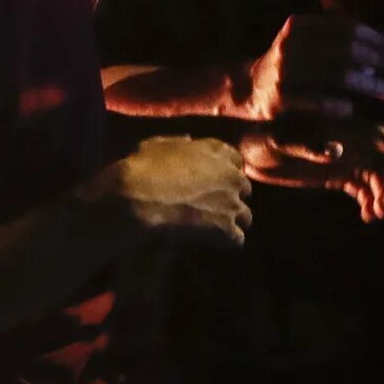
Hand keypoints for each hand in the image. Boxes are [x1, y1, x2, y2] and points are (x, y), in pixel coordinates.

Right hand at [101, 136, 251, 244]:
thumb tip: (188, 141)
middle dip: (232, 195)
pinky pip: (237, 239)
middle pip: (244, 188)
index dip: (225, 169)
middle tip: (214, 203)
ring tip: (215, 227)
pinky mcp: (225, 228)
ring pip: (245, 215)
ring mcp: (231, 203)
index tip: (215, 177)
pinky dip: (226, 241)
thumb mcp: (156, 145)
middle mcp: (231, 176)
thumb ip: (177, 143)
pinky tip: (212, 242)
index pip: (235, 159)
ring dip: (232, 220)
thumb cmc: (143, 168)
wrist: (137, 198)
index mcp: (216, 152)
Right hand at [238, 12, 383, 121]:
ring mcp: (285, 70)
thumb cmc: (290, 64)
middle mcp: (291, 44)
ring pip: (338, 74)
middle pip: (347, 49)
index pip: (348, 29)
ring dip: (368, 83)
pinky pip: (320, 101)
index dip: (378, 40)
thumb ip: (338, 41)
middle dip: (380, 59)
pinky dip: (340, 104)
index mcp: (300, 26)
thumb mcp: (307, 42)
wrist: (248, 86)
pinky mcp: (281, 96)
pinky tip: (353, 108)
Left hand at [240, 124, 383, 223]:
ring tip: (374, 215)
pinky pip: (362, 190)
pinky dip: (369, 202)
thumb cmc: (262, 136)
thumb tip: (337, 151)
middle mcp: (351, 142)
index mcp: (344, 127)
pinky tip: (367, 216)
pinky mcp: (336, 176)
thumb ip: (309, 146)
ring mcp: (345, 160)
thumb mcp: (282, 140)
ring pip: (377, 180)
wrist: (245, 149)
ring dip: (382, 198)